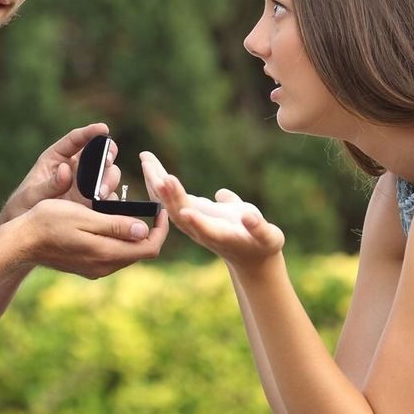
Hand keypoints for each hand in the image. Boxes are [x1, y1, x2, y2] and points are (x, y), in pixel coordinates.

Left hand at [0, 122, 119, 225]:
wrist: (26, 235)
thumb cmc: (22, 208)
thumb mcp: (30, 196)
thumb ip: (48, 185)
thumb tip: (66, 170)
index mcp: (56, 158)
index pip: (75, 140)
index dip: (90, 132)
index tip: (103, 128)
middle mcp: (75, 169)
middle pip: (99, 155)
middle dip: (107, 155)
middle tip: (107, 161)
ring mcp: (86, 186)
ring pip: (108, 175)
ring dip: (109, 181)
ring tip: (100, 193)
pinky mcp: (92, 203)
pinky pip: (108, 198)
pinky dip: (110, 200)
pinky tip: (105, 206)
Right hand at [10, 198, 167, 278]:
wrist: (21, 242)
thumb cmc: (48, 222)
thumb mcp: (84, 216)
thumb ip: (115, 225)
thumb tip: (144, 230)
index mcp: (107, 253)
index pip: (149, 247)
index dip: (160, 229)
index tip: (159, 209)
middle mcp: (104, 267)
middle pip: (140, 252)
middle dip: (149, 231)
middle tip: (148, 207)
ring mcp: (95, 269)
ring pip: (127, 254)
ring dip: (133, 235)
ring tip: (129, 212)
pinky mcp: (86, 268)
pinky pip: (112, 255)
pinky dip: (118, 240)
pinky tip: (109, 224)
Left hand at [140, 152, 284, 269]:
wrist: (249, 255)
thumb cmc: (262, 243)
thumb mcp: (267, 237)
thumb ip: (257, 227)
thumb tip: (248, 215)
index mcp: (219, 235)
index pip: (204, 228)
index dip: (195, 220)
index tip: (186, 210)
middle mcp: (200, 230)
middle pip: (179, 211)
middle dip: (167, 192)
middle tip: (153, 169)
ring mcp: (191, 221)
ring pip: (169, 203)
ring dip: (156, 182)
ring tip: (146, 159)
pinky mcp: (190, 212)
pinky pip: (169, 197)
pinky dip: (159, 181)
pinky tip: (151, 165)